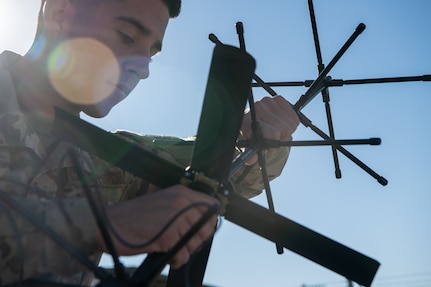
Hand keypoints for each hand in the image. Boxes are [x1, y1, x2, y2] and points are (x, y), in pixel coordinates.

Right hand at [99, 185, 218, 267]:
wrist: (109, 225)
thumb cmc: (132, 217)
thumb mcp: (161, 203)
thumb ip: (181, 208)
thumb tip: (199, 222)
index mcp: (180, 193)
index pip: (210, 205)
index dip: (209, 220)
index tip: (201, 229)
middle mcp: (180, 203)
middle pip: (207, 227)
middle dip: (197, 239)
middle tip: (183, 243)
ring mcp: (176, 219)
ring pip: (196, 243)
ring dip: (184, 250)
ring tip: (170, 248)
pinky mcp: (169, 236)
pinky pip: (183, 254)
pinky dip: (176, 260)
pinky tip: (165, 254)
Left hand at [240, 95, 299, 164]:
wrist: (255, 122)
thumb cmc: (253, 135)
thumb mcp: (251, 146)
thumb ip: (251, 155)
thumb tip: (251, 160)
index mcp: (248, 122)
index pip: (270, 132)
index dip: (274, 140)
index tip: (270, 142)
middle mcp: (257, 108)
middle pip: (283, 130)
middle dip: (281, 137)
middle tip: (273, 136)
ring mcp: (267, 102)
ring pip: (290, 125)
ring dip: (286, 131)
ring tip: (276, 130)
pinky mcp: (277, 99)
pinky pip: (294, 118)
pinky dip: (291, 123)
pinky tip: (281, 122)